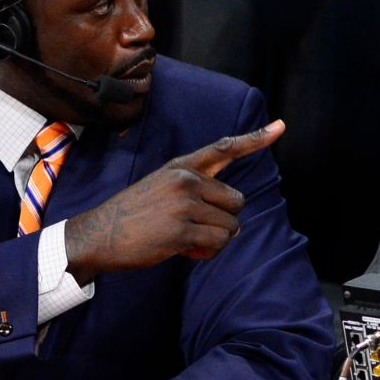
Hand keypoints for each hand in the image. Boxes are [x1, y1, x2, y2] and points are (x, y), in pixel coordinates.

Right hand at [64, 120, 284, 278]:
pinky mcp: (182, 231)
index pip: (224, 148)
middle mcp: (186, 181)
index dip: (255, 138)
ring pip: (231, 226)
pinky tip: (187, 251)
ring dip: (216, 239)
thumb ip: (196, 187)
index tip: (281, 127)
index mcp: (181, 167)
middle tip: (198, 227)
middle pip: (237, 201)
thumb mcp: (161, 185)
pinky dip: (209, 252)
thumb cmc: (133, 214)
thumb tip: (234, 212)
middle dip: (225, 219)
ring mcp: (184, 205)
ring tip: (188, 240)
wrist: (98, 235)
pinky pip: (218, 243)